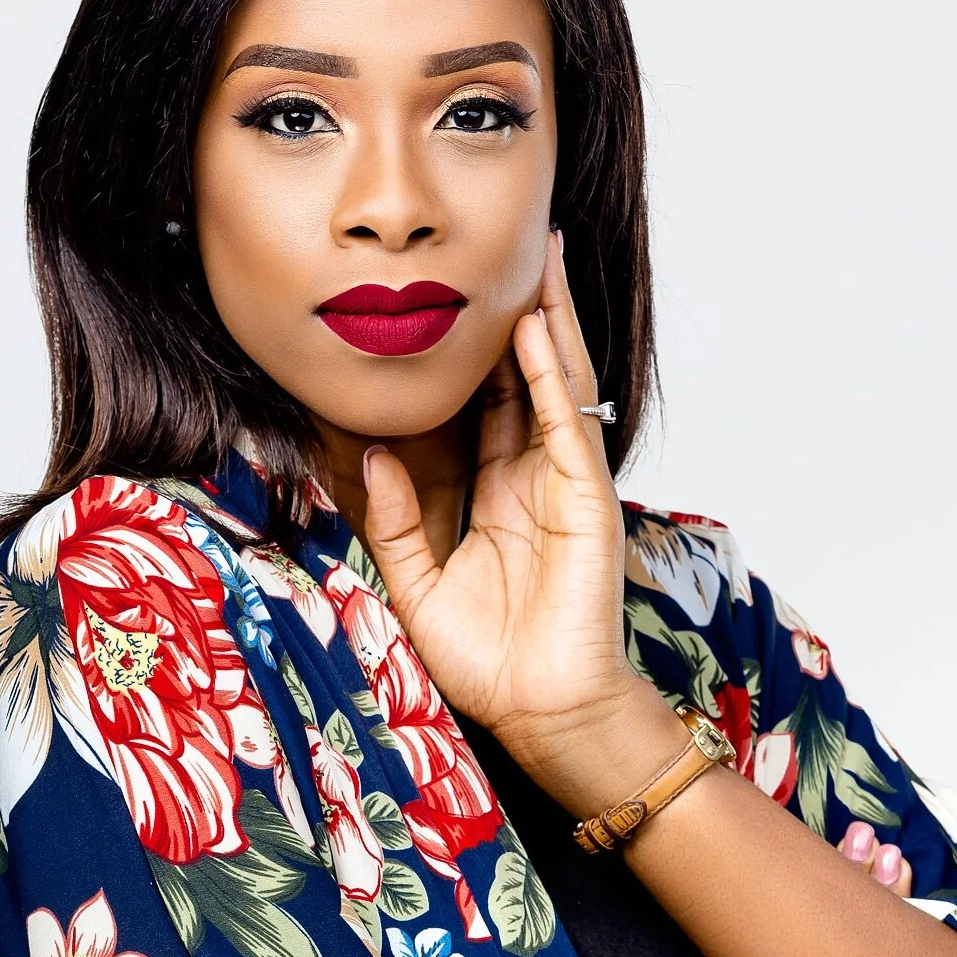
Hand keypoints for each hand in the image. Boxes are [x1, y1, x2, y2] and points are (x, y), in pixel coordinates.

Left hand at [362, 233, 671, 805]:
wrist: (541, 712)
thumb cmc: (490, 662)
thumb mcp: (417, 585)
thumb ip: (395, 522)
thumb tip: (371, 456)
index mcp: (499, 496)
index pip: (490, 405)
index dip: (480, 352)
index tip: (459, 297)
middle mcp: (536, 480)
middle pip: (530, 377)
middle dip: (525, 312)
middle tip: (514, 245)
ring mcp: (565, 486)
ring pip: (558, 385)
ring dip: (551, 321)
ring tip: (541, 257)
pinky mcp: (586, 502)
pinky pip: (566, 426)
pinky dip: (553, 377)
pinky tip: (538, 330)